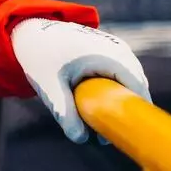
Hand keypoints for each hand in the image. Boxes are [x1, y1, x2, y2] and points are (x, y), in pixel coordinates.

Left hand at [10, 17, 149, 143]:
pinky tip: (99, 109)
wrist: (33, 30)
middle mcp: (120, 50)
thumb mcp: (49, 85)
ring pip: (131, 83)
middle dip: (126, 111)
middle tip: (105, 137)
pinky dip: (116, 92)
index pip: (137, 88)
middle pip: (137, 87)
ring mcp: (118, 49)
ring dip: (120, 102)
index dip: (136, 113)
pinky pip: (123, 76)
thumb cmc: (41, 55)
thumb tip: (80, 139)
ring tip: (99, 126)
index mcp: (109, 55)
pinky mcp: (113, 53)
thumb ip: (64, 112)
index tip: (125, 136)